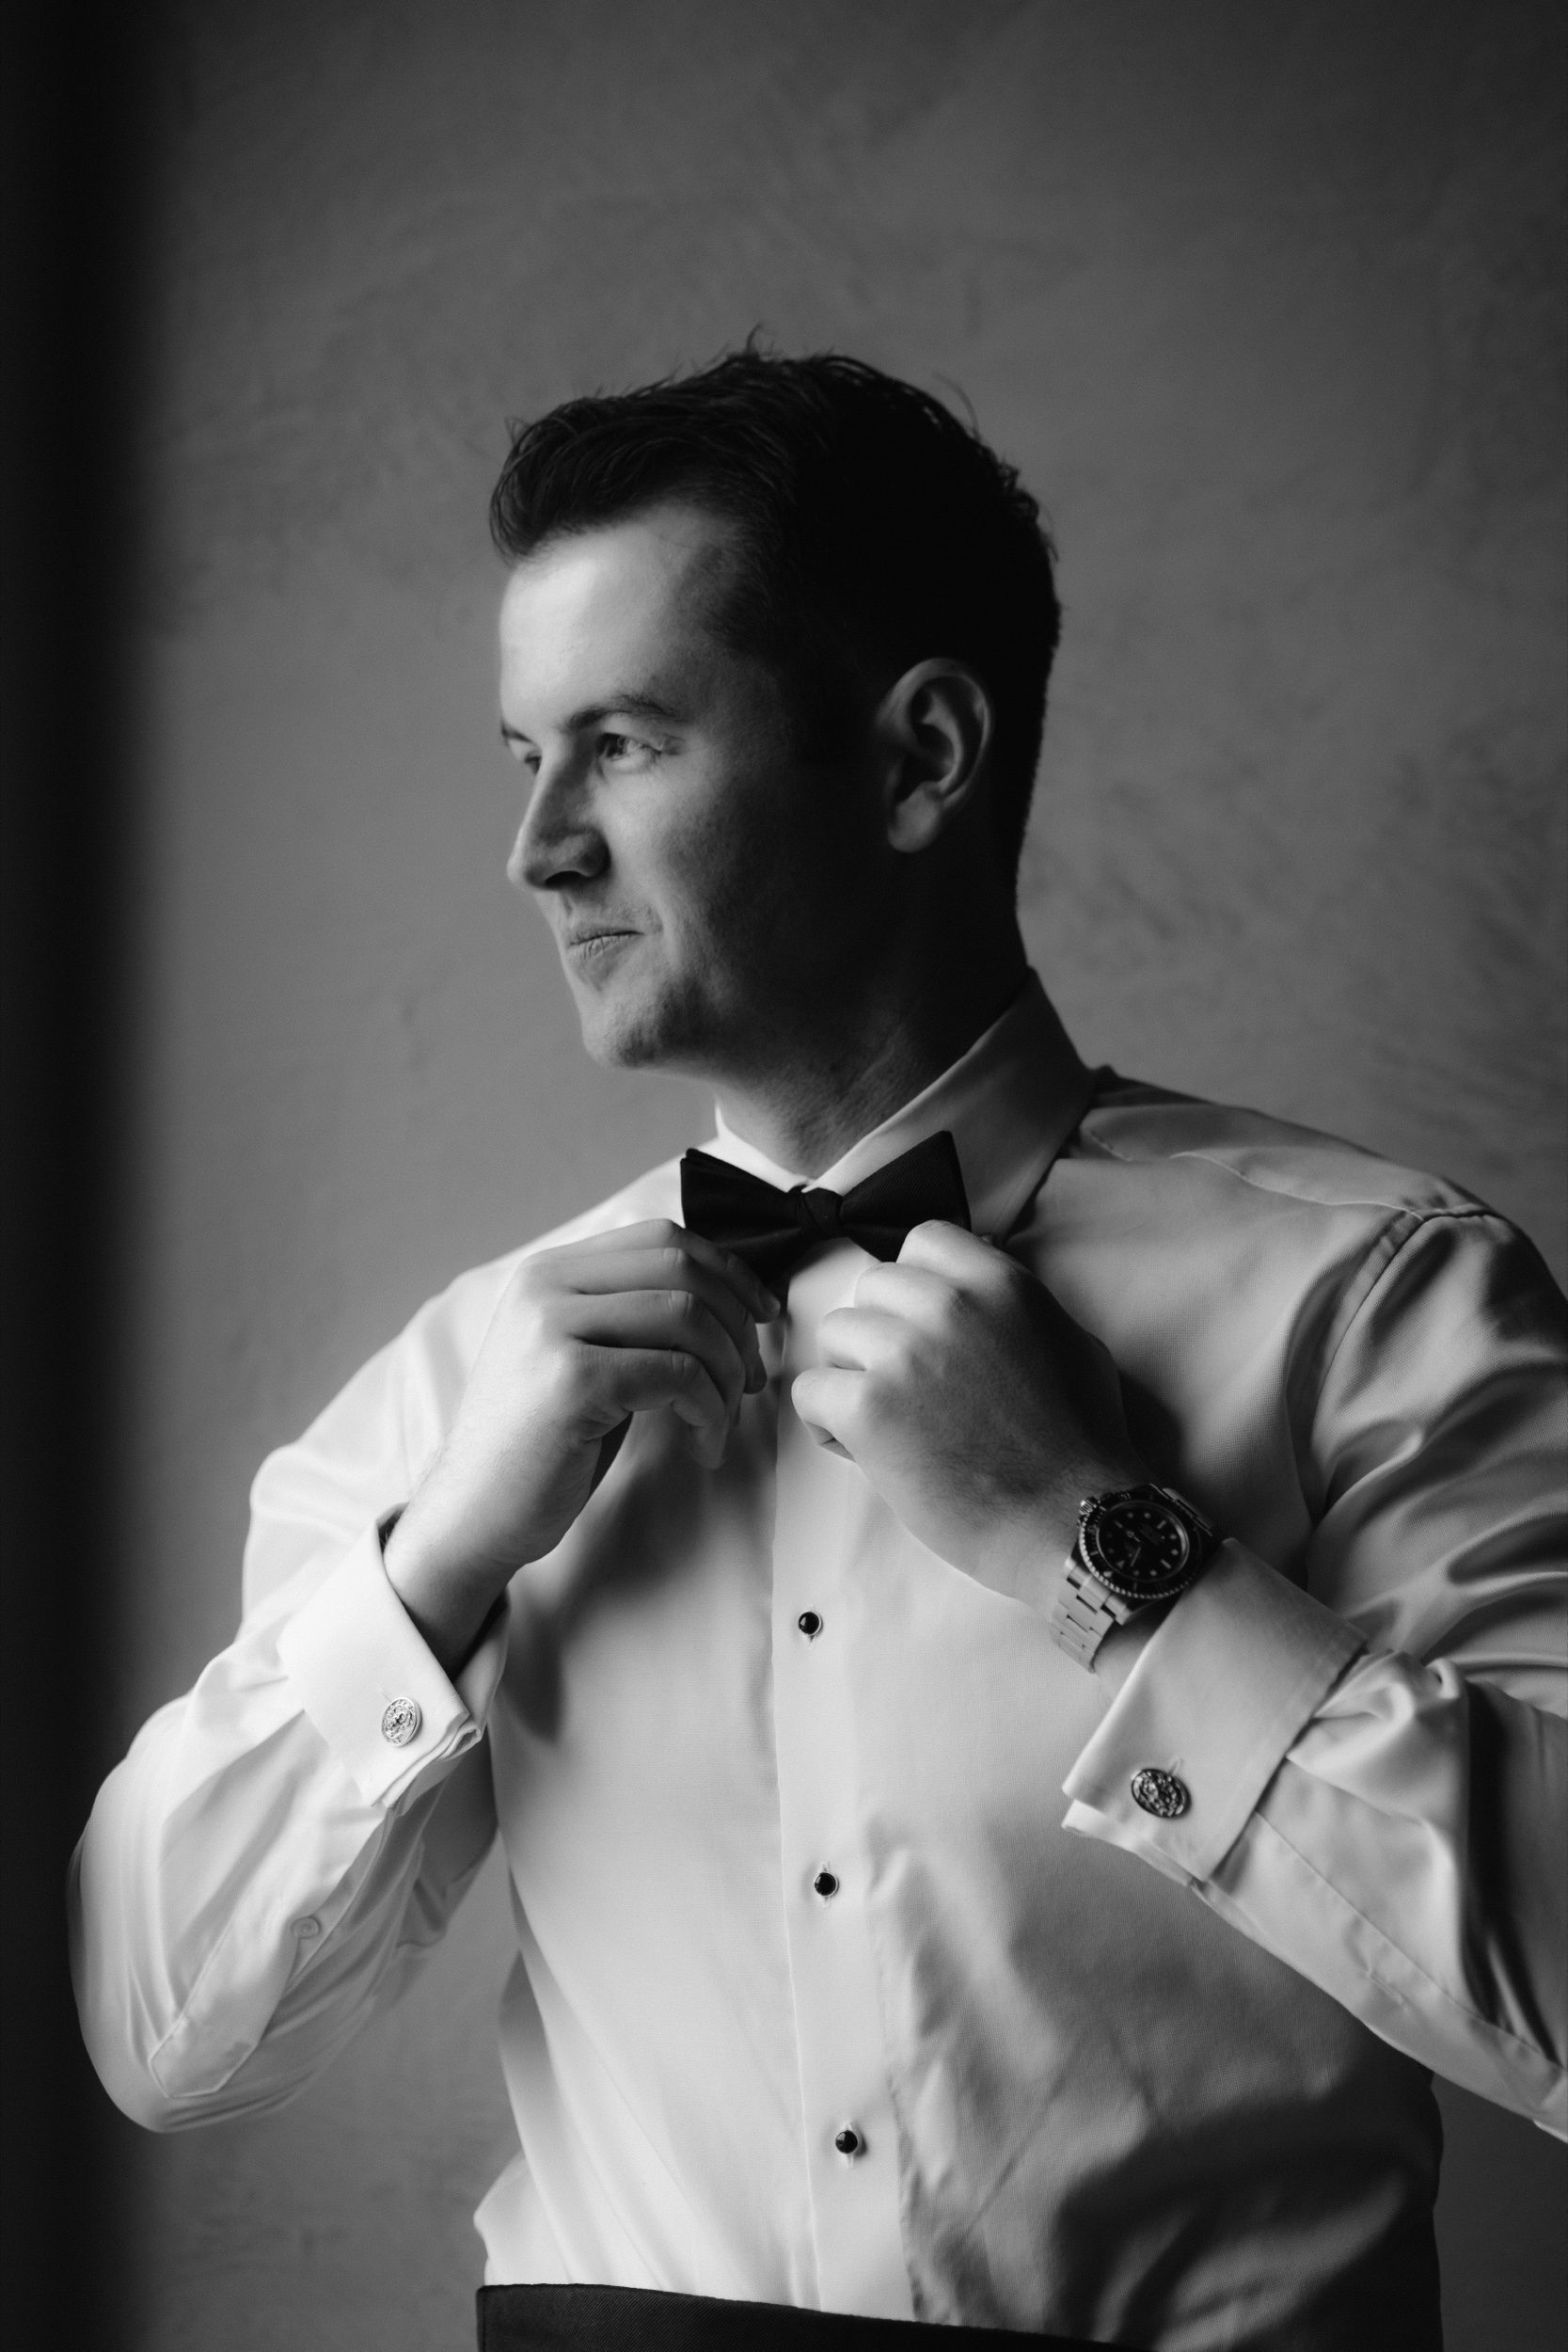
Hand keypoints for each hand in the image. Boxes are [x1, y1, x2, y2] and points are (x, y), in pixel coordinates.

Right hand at [385, 1220, 777, 1670]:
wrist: (474, 1513)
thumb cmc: (540, 1444)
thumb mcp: (579, 1355)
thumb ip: (628, 1315)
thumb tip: (728, 1299)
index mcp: (549, 1271)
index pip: (662, 1237)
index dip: (728, 1271)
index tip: (759, 1316)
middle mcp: (546, 1286)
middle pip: (682, 1269)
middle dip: (736, 1323)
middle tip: (750, 1378)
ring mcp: (554, 1329)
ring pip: (688, 1317)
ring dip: (726, 1373)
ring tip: (721, 1420)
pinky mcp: (573, 1380)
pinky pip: (679, 1374)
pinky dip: (710, 1411)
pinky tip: (703, 1446)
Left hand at [791, 1222, 1144, 1613]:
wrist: (1069, 1520)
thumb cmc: (1081, 1443)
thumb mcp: (1071, 1342)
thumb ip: (1016, 1306)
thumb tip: (978, 1288)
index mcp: (998, 1283)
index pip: (922, 1243)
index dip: (917, 1285)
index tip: (926, 1324)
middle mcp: (948, 1305)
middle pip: (872, 1286)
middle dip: (882, 1331)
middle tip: (908, 1384)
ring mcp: (903, 1353)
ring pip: (835, 1334)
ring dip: (852, 1373)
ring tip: (888, 1420)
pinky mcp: (868, 1408)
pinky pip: (809, 1391)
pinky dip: (827, 1422)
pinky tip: (864, 1449)